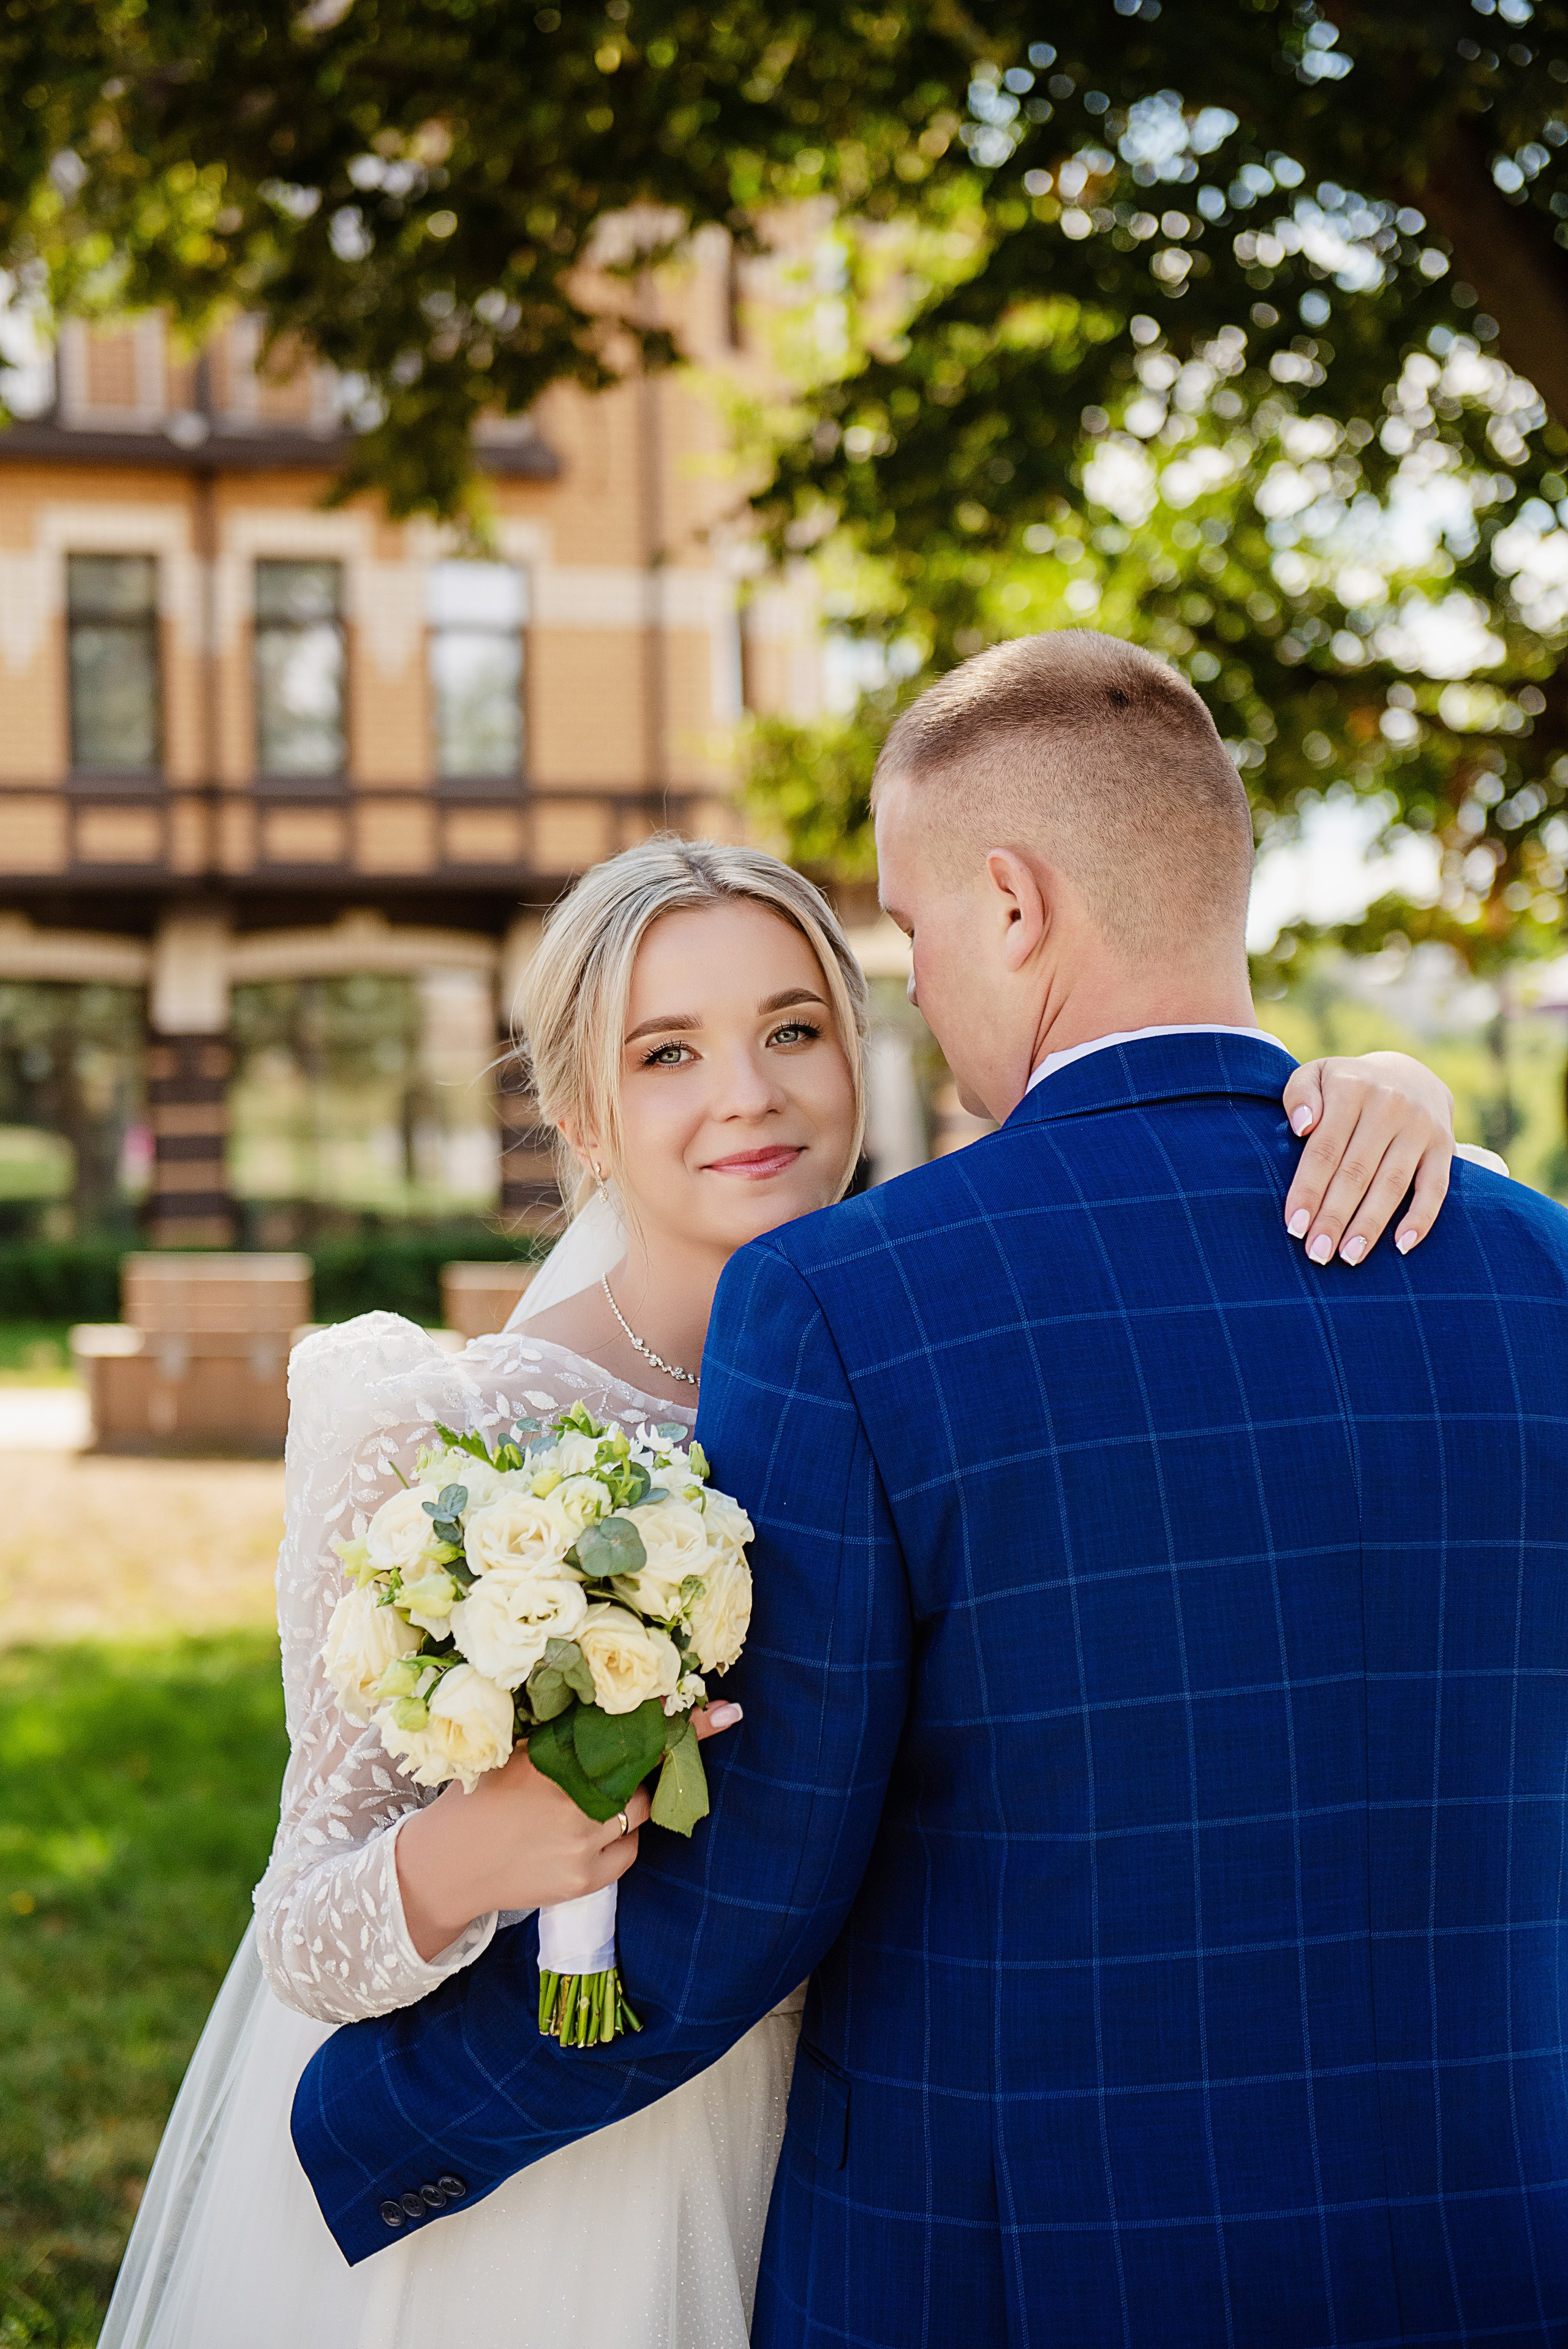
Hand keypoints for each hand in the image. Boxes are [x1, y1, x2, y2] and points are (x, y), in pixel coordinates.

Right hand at [395, 1701, 741, 1962]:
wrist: (445, 1869)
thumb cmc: (478, 1801)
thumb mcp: (511, 1754)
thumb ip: (558, 1735)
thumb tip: (613, 1708)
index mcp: (550, 1758)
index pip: (624, 1732)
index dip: (676, 1721)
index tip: (722, 1711)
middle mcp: (570, 1799)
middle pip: (641, 1773)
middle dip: (656, 1759)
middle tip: (659, 1748)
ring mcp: (580, 1843)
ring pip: (638, 1811)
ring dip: (631, 1799)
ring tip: (593, 1799)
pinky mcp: (584, 1881)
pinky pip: (629, 1851)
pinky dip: (621, 1839)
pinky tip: (588, 1834)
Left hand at [1281, 1051, 1454, 1267]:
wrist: (1409, 1075)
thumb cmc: (1346, 1087)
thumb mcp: (1317, 1074)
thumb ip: (1299, 1094)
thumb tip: (1302, 1126)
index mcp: (1351, 1088)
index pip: (1325, 1149)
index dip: (1309, 1190)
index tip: (1294, 1225)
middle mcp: (1389, 1105)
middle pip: (1356, 1172)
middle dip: (1334, 1217)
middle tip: (1317, 1252)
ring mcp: (1420, 1126)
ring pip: (1392, 1184)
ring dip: (1370, 1225)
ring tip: (1349, 1256)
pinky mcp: (1444, 1145)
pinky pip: (1435, 1188)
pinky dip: (1421, 1218)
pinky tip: (1402, 1246)